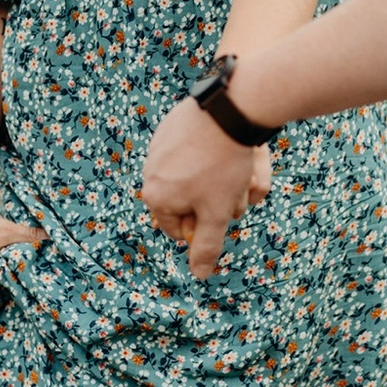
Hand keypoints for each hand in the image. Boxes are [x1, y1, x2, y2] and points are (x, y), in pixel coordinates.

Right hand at [0, 199, 46, 291]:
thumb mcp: (4, 229)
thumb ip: (29, 235)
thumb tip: (53, 236)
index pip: (17, 276)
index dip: (31, 264)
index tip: (45, 256)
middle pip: (10, 274)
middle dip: (22, 261)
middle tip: (40, 250)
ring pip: (3, 268)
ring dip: (12, 258)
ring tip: (24, 246)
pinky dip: (2, 256)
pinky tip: (8, 246)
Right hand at [142, 97, 270, 278]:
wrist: (227, 111)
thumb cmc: (221, 166)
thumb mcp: (217, 213)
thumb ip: (207, 246)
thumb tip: (199, 275)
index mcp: (157, 197)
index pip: (177, 229)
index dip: (204, 226)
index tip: (222, 212)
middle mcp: (151, 173)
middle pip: (187, 202)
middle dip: (213, 201)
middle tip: (235, 188)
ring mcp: (159, 148)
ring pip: (192, 176)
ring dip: (216, 178)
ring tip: (236, 166)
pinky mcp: (172, 127)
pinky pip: (192, 151)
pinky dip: (210, 153)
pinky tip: (226, 146)